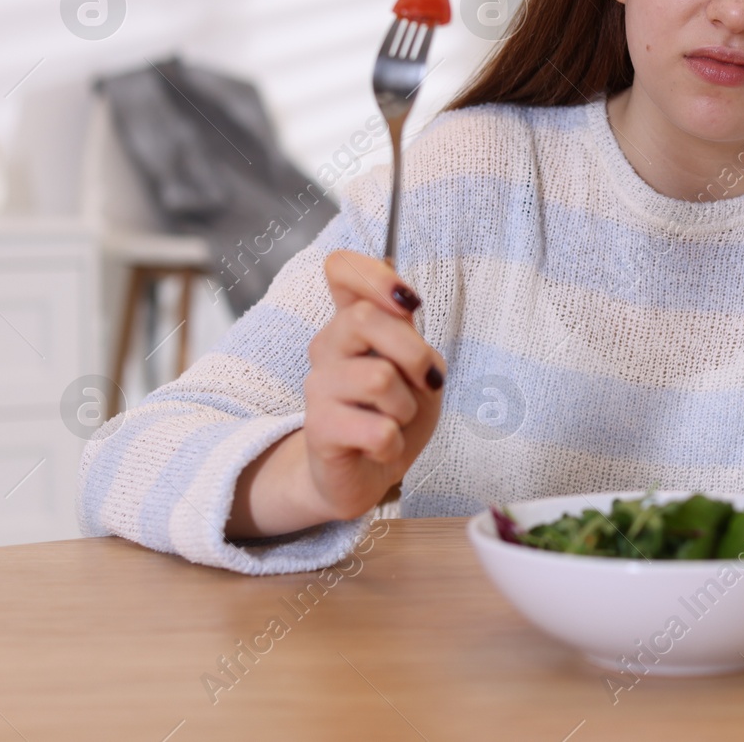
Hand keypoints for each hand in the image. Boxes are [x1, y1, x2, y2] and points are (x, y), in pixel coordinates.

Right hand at [227, 251, 444, 537]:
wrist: (366, 475)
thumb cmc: (394, 416)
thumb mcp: (420, 372)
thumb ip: (412, 338)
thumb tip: (402, 311)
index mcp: (353, 324)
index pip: (341, 268)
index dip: (375, 274)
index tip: (407, 304)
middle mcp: (328, 347)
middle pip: (365, 317)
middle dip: (413, 352)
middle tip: (425, 383)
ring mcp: (318, 387)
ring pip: (378, 377)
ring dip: (406, 406)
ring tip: (396, 421)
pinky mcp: (319, 428)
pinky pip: (377, 429)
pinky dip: (394, 443)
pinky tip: (381, 447)